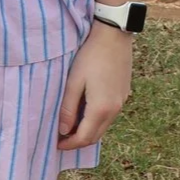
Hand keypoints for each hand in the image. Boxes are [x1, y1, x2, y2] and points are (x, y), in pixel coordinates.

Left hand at [57, 21, 133, 150]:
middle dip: (78, 141)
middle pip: (95, 136)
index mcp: (101, 108)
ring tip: (71, 125)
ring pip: (103, 126)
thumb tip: (63, 130)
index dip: (69, 144)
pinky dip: (97, 120)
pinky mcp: (124, 94)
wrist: (114, 35)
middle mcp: (114, 110)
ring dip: (88, 130)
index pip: (84, 138)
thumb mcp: (74, 81)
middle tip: (61, 137)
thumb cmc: (90, 56)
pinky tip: (86, 111)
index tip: (56, 144)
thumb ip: (68, 108)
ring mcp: (121, 102)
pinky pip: (109, 115)